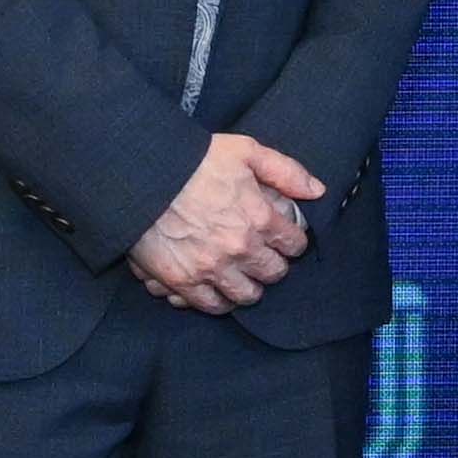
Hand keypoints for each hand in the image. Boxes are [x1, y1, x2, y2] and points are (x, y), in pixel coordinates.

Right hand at [135, 129, 320, 309]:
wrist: (141, 174)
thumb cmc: (194, 159)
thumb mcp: (246, 151)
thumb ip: (286, 171)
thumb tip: (316, 191)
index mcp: (259, 217)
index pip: (294, 245)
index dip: (291, 241)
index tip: (283, 237)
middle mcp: (240, 248)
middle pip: (274, 273)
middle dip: (272, 264)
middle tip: (263, 256)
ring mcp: (211, 268)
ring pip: (247, 295)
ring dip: (249, 286)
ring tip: (242, 275)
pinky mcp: (183, 281)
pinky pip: (212, 305)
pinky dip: (219, 300)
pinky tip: (218, 287)